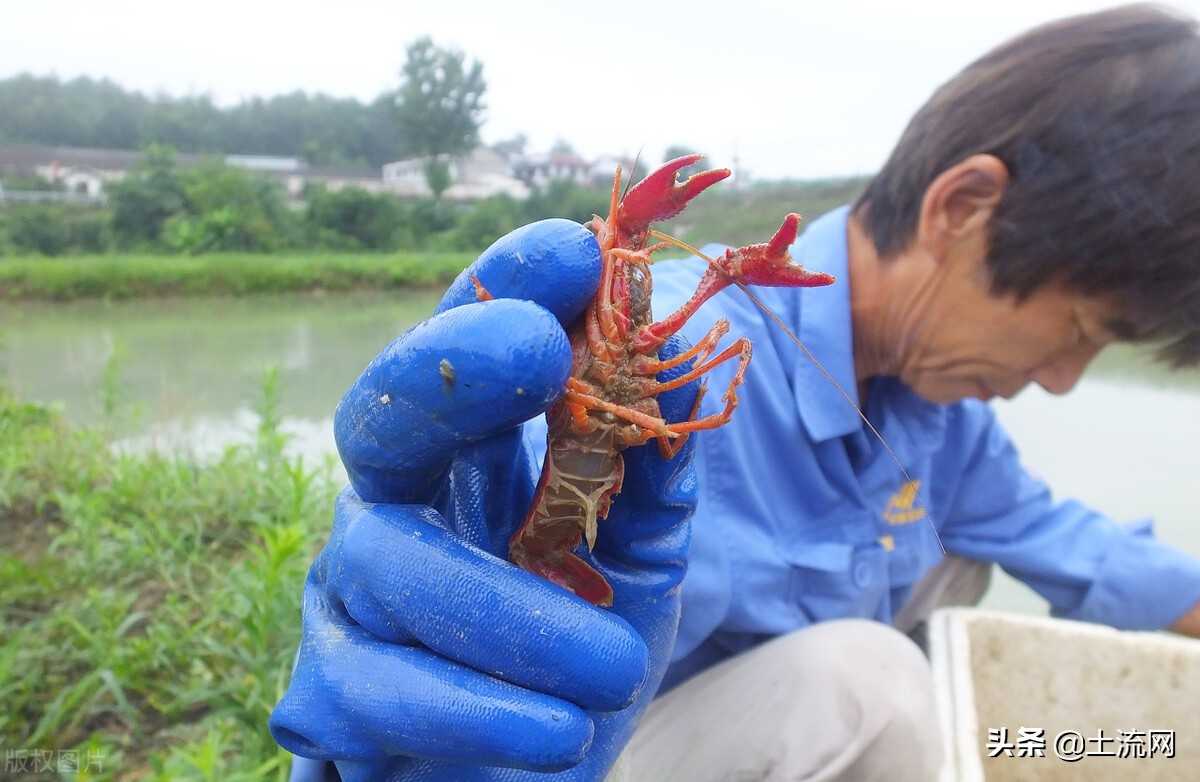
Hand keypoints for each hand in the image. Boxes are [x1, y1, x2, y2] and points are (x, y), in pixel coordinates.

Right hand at [269, 218, 700, 780]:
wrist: (517, 775)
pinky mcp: (330, 685)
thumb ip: (651, 486)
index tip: (576, 250)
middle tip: (534, 347)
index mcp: (477, 454)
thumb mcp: (635, 565)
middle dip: (454, 366)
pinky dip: (474, 707)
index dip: (510, 288)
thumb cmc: (573, 656)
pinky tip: (556, 732)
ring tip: (612, 669)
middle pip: (386, 409)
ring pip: (397, 562)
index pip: (473, 344)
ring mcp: (353, 586)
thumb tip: (687, 390)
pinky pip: (382, 683)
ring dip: (512, 612)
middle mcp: (401, 499)